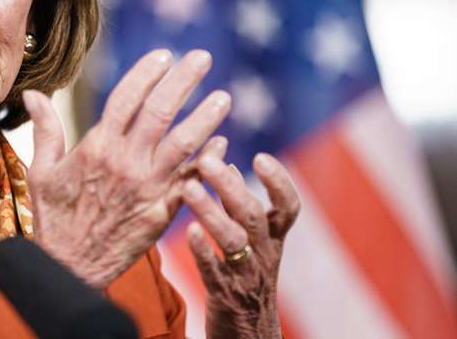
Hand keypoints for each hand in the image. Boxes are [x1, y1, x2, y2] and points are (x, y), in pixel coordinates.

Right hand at [23, 49, 231, 287]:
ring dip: (206, 118)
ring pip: (185, 144)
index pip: (126, 98)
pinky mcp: (163, 212)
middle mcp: (125, 163)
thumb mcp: (42, 171)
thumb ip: (45, 129)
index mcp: (96, 147)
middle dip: (184, 81)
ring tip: (223, 97)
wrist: (69, 268)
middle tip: (202, 58)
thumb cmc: (53, 218)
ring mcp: (148, 188)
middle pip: (161, 112)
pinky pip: (193, 181)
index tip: (164, 54)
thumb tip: (34, 93)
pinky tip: (221, 144)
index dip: (147, 73)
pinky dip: (209, 161)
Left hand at [182, 153, 299, 338]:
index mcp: (274, 239)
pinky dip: (202, 252)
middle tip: (207, 160)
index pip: (288, 206)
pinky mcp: (224, 295)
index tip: (262, 156)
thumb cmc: (245, 278)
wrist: (249, 337)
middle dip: (230, 186)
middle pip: (253, 215)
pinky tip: (188, 232)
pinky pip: (214, 272)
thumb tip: (229, 165)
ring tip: (189, 188)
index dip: (279, 181)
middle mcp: (264, 254)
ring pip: (233, 241)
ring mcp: (245, 275)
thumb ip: (240, 206)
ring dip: (211, 212)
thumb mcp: (251, 242)